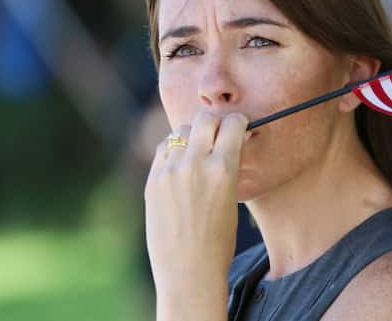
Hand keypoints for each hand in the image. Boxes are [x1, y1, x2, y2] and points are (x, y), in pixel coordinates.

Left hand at [144, 112, 250, 318]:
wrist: (188, 271)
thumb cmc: (218, 241)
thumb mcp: (232, 199)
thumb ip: (228, 166)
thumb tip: (230, 140)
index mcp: (222, 169)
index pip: (231, 124)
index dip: (237, 123)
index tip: (238, 126)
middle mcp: (194, 164)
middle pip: (204, 120)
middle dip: (214, 124)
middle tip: (217, 134)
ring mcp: (170, 171)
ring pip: (181, 132)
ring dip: (191, 137)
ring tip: (197, 152)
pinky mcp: (153, 181)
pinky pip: (164, 150)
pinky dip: (173, 150)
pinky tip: (180, 163)